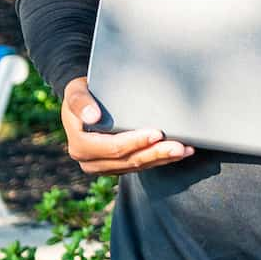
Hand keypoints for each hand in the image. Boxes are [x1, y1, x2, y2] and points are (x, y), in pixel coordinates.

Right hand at [61, 76, 194, 174]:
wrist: (81, 102)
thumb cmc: (80, 93)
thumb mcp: (75, 92)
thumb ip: (80, 102)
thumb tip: (93, 116)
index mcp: (81, 147)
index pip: (114, 147)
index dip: (136, 142)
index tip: (157, 133)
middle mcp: (91, 162)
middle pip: (129, 161)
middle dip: (156, 153)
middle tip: (180, 146)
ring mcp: (105, 167)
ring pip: (138, 166)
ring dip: (163, 159)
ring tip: (185, 150)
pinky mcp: (117, 166)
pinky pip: (140, 165)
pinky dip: (159, 159)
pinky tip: (177, 153)